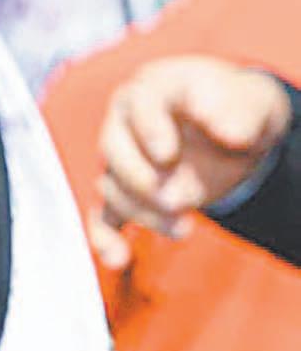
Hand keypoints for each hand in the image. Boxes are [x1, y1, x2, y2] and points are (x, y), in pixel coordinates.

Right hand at [89, 55, 292, 270]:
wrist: (227, 126)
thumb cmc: (231, 106)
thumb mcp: (244, 101)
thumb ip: (237, 112)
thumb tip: (228, 132)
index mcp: (150, 91)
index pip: (139, 105)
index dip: (149, 130)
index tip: (168, 154)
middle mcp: (125, 124)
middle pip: (113, 148)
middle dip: (140, 179)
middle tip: (174, 200)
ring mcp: (124, 161)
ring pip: (113, 186)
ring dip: (141, 211)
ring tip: (182, 229)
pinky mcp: (130, 194)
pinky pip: (105, 215)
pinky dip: (106, 237)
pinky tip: (116, 258)